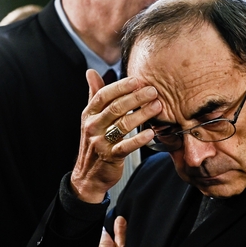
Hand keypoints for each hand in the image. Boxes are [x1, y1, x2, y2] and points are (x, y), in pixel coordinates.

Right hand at [71, 69, 161, 202]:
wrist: (88, 175)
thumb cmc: (94, 141)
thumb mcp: (90, 117)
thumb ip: (94, 94)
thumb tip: (90, 72)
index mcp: (89, 114)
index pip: (103, 95)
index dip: (120, 87)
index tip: (137, 80)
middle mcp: (93, 126)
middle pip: (115, 108)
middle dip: (136, 98)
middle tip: (153, 91)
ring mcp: (100, 142)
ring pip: (122, 125)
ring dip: (141, 114)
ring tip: (157, 106)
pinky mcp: (109, 157)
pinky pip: (125, 146)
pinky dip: (138, 139)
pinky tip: (150, 133)